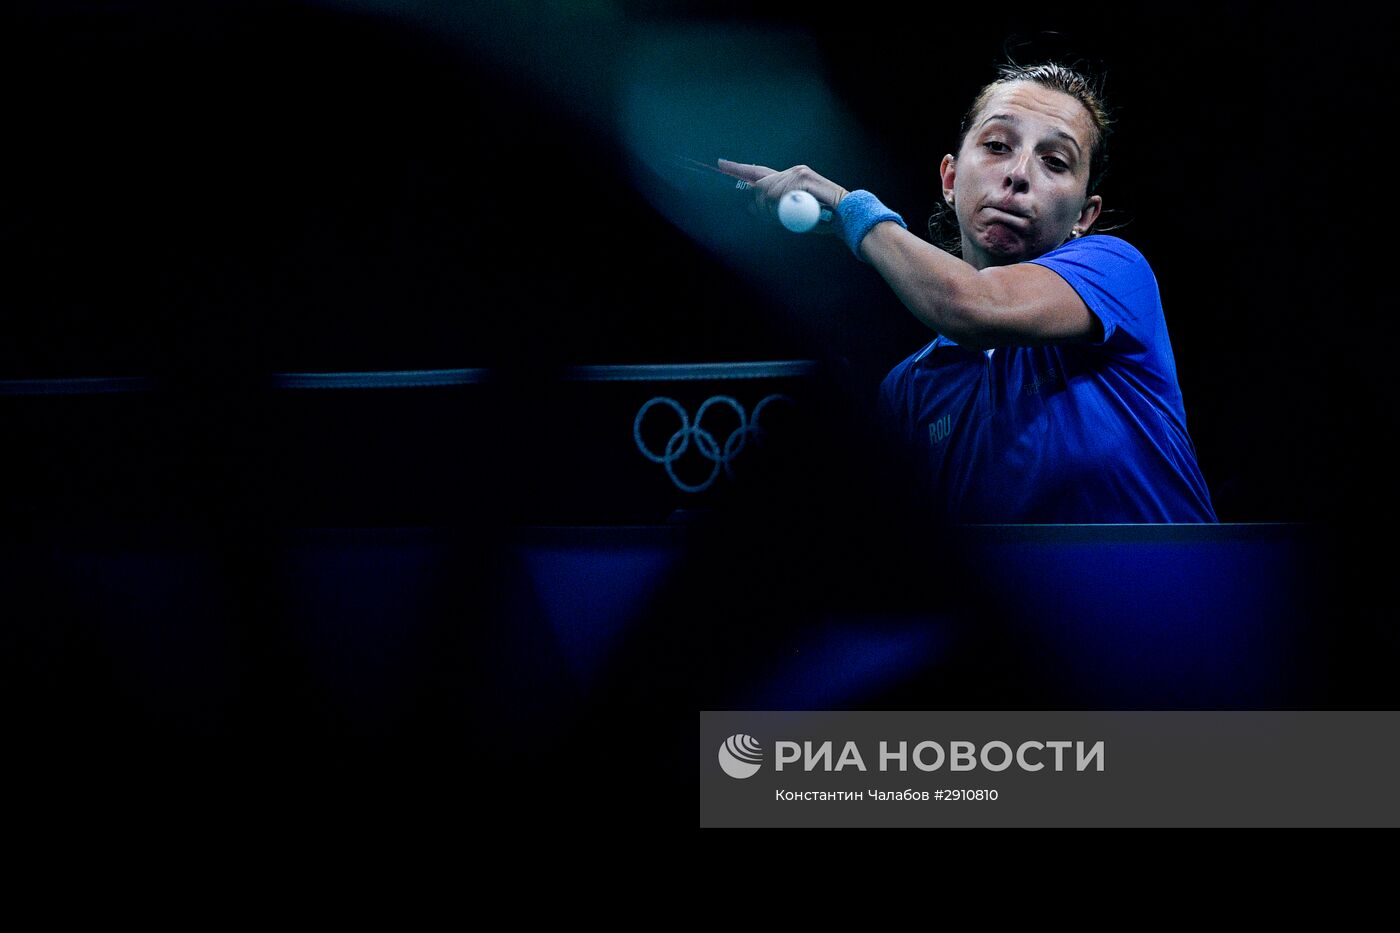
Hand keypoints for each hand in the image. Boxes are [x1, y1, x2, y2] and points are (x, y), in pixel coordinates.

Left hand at [716, 159, 847, 232]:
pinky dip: (786, 207)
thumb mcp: (790, 214)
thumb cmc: (820, 219)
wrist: (845, 217)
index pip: (758, 172)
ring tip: (794, 216)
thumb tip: (751, 208)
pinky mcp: (804, 178)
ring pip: (769, 194)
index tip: (721, 164)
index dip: (738, 169)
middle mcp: (792, 171)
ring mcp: (798, 173)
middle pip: (760, 187)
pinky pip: (782, 196)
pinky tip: (798, 209)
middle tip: (775, 217)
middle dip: (761, 207)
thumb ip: (772, 208)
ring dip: (776, 211)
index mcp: (788, 178)